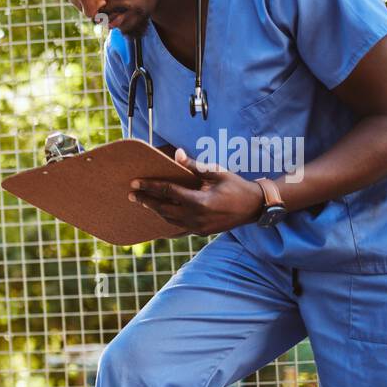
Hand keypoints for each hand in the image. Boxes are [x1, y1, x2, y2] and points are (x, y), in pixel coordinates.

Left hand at [127, 148, 265, 234]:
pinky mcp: (200, 232)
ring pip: (169, 220)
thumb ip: (194, 166)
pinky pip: (178, 228)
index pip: (168, 192)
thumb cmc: (236, 186)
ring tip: (142, 202)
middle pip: (163, 209)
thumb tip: (177, 154)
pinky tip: (158, 216)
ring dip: (155, 211)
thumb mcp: (216, 172)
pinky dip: (167, 221)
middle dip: (146, 201)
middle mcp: (196, 217)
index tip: (135, 182)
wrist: (255, 207)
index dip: (150, 186)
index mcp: (199, 201)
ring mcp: (198, 227)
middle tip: (132, 194)